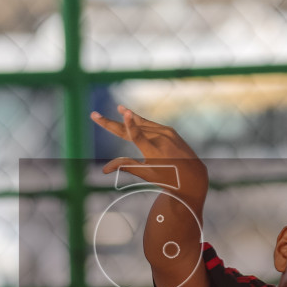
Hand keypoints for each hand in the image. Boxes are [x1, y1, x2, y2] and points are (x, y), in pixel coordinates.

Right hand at [90, 106, 207, 203]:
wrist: (192, 175)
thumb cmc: (168, 178)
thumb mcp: (148, 175)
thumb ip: (127, 167)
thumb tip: (104, 169)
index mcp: (154, 152)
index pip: (139, 136)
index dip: (131, 124)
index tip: (125, 112)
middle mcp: (160, 140)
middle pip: (132, 128)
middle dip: (111, 122)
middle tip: (94, 115)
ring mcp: (166, 133)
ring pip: (141, 123)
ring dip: (127, 117)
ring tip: (118, 108)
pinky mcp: (169, 130)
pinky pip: (150, 124)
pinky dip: (139, 120)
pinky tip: (130, 115)